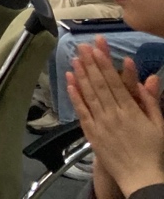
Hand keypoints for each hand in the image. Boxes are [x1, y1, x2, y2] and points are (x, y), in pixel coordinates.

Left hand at [68, 36, 163, 194]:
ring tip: (74, 57)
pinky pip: (81, 111)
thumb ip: (151, 101)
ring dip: (81, 75)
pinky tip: (70, 81)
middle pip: (99, 84)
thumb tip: (149, 78)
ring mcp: (100, 123)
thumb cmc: (153, 150)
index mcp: (131, 111)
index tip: (97, 49)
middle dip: (90, 63)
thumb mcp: (159, 125)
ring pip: (89, 94)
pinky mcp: (91, 133)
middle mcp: (114, 115)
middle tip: (81, 46)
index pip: (115, 83)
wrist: (141, 178)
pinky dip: (75, 95)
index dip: (105, 64)